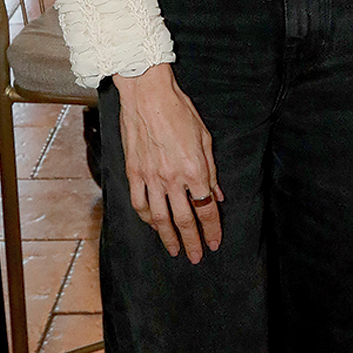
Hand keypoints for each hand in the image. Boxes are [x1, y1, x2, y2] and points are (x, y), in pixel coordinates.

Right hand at [113, 64, 222, 262]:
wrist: (148, 95)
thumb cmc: (179, 111)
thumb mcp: (204, 137)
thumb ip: (212, 170)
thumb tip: (218, 194)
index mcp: (194, 169)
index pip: (206, 208)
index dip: (213, 228)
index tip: (215, 242)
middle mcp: (172, 178)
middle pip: (184, 220)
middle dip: (192, 242)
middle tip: (196, 257)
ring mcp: (150, 177)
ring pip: (159, 218)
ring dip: (168, 238)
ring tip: (173, 250)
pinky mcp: (134, 172)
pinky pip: (139, 203)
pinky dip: (146, 218)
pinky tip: (152, 224)